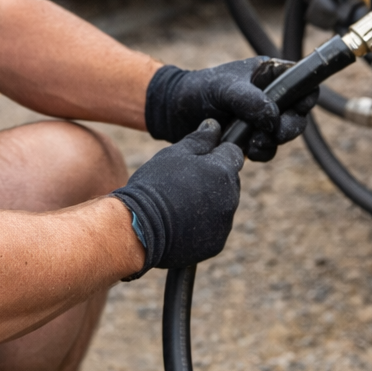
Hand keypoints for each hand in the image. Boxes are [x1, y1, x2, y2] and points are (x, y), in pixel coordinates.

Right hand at [114, 120, 244, 276]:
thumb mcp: (175, 154)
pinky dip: (203, 226)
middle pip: (229, 182)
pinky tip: (181, 223)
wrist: (138, 227)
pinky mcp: (216, 244)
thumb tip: (214, 126)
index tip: (201, 159)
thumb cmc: (154, 185)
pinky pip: (214, 229)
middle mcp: (230, 198)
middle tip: (184, 183)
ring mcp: (224, 223)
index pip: (233, 153)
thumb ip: (200, 139)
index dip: (218, 153)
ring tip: (179, 205)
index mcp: (223, 171)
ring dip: (209, 203)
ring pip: (222, 206)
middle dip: (214, 179)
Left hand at [144, 57, 317, 161]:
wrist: (173, 113)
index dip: (306, 95)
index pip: (301, 82)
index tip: (298, 108)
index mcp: (269, 75)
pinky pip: (268, 149)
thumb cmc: (198, 90)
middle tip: (274, 133)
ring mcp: (261, 119)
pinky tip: (247, 150)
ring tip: (254, 143)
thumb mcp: (224, 88)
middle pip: (298, 114)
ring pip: (284, 135)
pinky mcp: (251, 138)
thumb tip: (273, 117)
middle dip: (288, 127)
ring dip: (274, 142)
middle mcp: (269, 96)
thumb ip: (250, 100)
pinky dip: (262, 152)